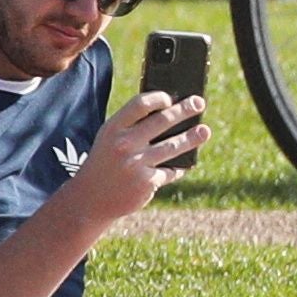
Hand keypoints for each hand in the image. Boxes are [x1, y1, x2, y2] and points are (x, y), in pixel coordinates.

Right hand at [59, 90, 205, 223]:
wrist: (90, 199)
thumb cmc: (105, 162)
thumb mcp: (109, 139)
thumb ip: (131, 126)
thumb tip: (170, 112)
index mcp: (113, 129)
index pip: (140, 104)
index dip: (158, 98)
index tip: (170, 97)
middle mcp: (124, 144)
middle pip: (162, 121)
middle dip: (184, 110)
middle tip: (199, 103)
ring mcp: (136, 164)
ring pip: (172, 146)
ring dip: (192, 138)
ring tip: (205, 131)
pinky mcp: (146, 183)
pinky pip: (169, 171)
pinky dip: (178, 168)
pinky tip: (185, 165)